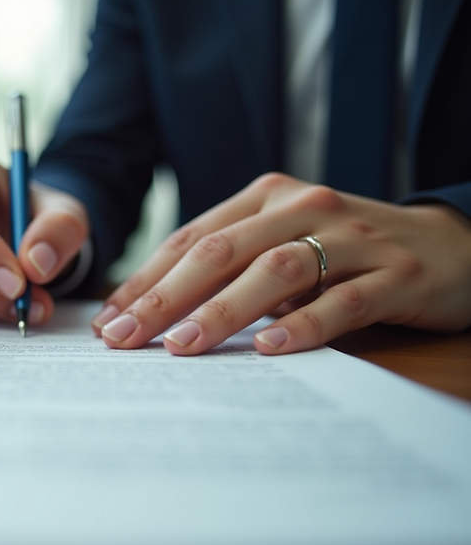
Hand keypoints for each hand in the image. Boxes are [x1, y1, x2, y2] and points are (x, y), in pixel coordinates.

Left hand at [93, 173, 470, 354]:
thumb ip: (231, 267)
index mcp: (267, 197)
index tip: (108, 320)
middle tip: (124, 337)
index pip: (191, 237)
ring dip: (222, 309)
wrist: (453, 243)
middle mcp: (304, 207)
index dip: (146, 278)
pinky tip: (268, 347)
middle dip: (165, 296)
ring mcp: (352, 238)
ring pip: (275, 270)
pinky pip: (343, 299)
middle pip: (220, 251)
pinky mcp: (396, 273)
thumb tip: (154, 311)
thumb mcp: (285, 245)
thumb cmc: (348, 251)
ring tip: (182, 345)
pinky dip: (304, 324)